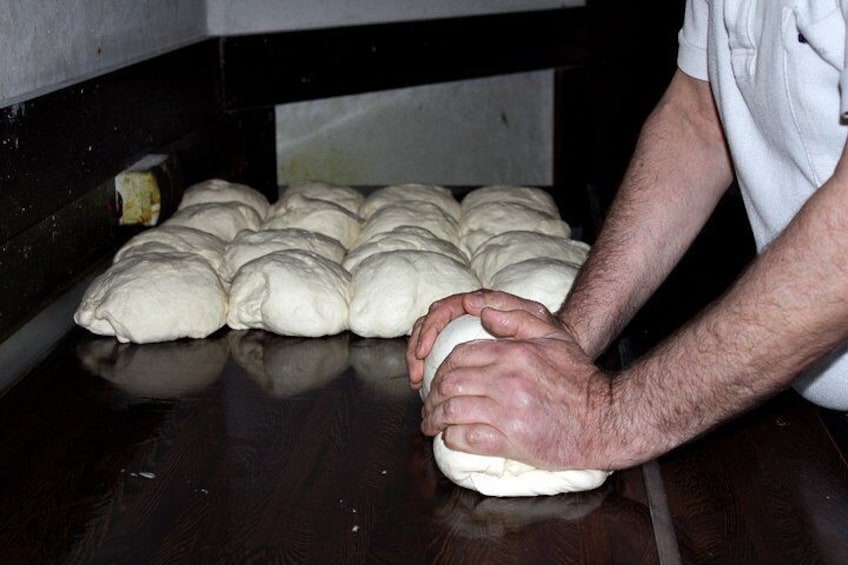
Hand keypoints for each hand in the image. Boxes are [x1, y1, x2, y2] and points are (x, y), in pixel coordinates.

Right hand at [407, 290, 554, 389]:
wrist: (561, 359)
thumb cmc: (551, 340)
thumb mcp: (538, 323)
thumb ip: (511, 311)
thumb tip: (471, 302)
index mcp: (482, 305)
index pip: (445, 309)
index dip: (430, 329)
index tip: (425, 351)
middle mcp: (468, 316)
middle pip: (429, 324)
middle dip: (417, 347)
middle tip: (416, 374)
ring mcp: (462, 334)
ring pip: (427, 341)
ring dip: (417, 361)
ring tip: (418, 384)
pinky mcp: (462, 355)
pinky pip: (436, 359)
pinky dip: (428, 372)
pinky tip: (426, 390)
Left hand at [421, 305, 620, 470]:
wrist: (605, 420)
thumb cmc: (580, 380)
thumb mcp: (554, 337)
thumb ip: (518, 319)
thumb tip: (482, 312)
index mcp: (513, 355)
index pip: (459, 356)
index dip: (441, 369)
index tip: (437, 380)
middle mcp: (506, 381)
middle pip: (449, 384)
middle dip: (432, 396)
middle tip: (429, 405)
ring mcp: (507, 412)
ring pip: (452, 411)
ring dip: (434, 419)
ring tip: (431, 425)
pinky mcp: (511, 441)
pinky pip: (466, 438)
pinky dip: (451, 439)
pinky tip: (450, 438)